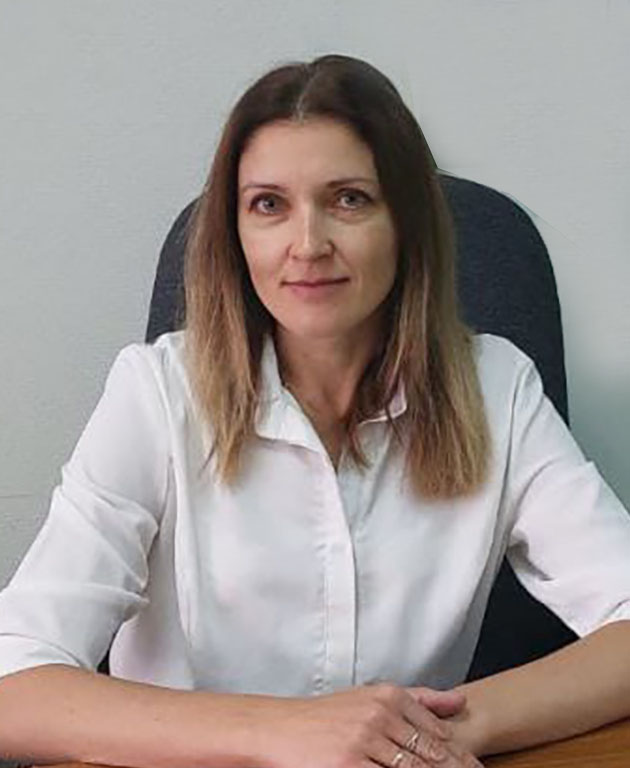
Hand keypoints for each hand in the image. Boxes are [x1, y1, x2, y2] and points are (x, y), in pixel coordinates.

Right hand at [258, 682, 482, 767]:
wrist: (280, 729)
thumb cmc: (326, 717)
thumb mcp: (371, 697)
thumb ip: (418, 699)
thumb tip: (461, 701)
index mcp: (388, 696)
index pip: (437, 732)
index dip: (462, 758)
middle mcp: (379, 714)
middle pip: (430, 754)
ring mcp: (364, 741)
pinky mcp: (348, 766)